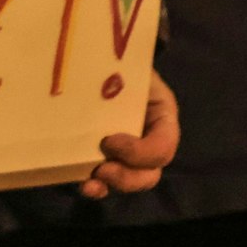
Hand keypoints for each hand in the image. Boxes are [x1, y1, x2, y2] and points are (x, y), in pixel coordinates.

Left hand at [80, 70, 178, 197]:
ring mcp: (131, 153)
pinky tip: (82, 185)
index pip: (164, 145)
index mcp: (161, 115)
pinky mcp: (108, 159)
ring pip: (132, 181)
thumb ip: (122, 77)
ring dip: (113, 185)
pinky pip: (108, 182)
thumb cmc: (117, 61)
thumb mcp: (127, 65)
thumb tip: (101, 80)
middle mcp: (150, 139)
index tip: (110, 141)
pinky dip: (97, 188)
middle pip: (151, 172)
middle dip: (128, 177)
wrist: (99, 59)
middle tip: (102, 169)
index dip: (141, 152)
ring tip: (90, 182)